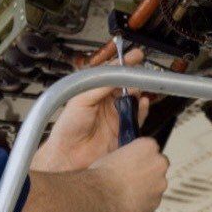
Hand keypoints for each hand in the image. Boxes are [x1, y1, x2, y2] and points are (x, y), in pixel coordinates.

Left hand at [32, 47, 148, 172]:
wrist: (70, 154)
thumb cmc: (67, 128)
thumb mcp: (81, 100)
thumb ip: (99, 86)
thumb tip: (114, 75)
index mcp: (94, 92)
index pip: (112, 74)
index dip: (123, 65)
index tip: (134, 57)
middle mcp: (106, 103)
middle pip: (126, 85)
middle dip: (134, 77)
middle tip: (139, 73)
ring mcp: (116, 116)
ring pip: (134, 100)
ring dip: (138, 92)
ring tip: (138, 88)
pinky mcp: (124, 130)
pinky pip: (139, 118)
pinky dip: (143, 110)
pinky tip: (143, 103)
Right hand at [90, 137, 169, 211]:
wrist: (101, 195)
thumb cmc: (103, 173)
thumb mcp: (114, 154)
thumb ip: (129, 156)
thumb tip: (130, 162)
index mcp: (148, 146)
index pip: (151, 147)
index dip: (141, 155)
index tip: (133, 161)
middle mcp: (159, 163)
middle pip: (158, 165)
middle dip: (148, 171)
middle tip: (131, 177)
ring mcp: (160, 184)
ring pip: (156, 185)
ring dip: (146, 187)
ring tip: (126, 192)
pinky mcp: (156, 202)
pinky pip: (151, 200)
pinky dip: (143, 201)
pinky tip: (128, 201)